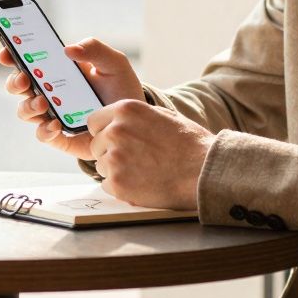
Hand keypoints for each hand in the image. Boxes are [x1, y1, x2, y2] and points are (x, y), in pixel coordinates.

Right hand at [0, 37, 145, 161]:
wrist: (134, 122)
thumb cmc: (121, 89)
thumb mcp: (114, 63)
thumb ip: (95, 49)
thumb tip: (68, 49)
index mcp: (57, 70)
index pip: (28, 60)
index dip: (12, 55)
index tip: (6, 52)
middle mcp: (49, 92)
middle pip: (18, 86)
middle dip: (15, 82)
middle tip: (25, 80)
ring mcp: (52, 114)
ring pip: (25, 111)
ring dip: (28, 106)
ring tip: (43, 103)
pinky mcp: (60, 136)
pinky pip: (42, 134)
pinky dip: (45, 130)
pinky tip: (56, 124)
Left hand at [86, 99, 214, 209]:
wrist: (203, 171)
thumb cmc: (189, 143)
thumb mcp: (162, 115)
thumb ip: (135, 116)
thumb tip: (117, 121)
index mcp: (126, 110)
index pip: (94, 122)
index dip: (104, 132)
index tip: (116, 141)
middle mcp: (115, 131)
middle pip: (96, 145)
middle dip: (110, 152)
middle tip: (135, 159)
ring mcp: (115, 158)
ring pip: (101, 166)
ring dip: (116, 170)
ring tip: (143, 171)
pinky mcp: (117, 183)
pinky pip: (107, 185)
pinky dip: (121, 187)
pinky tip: (142, 183)